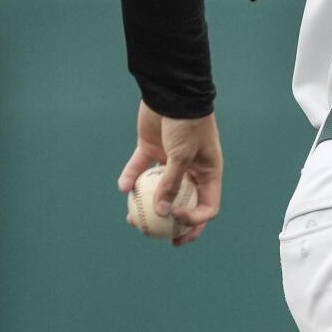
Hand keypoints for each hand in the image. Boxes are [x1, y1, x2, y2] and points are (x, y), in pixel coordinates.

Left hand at [117, 100, 222, 246]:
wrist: (172, 92)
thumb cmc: (187, 122)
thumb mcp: (182, 154)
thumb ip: (171, 183)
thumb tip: (161, 214)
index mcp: (208, 172)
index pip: (206, 206)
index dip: (193, 220)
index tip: (174, 220)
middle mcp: (191, 170)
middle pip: (182, 203)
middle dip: (170, 224)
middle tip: (158, 238)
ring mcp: (170, 161)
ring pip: (157, 190)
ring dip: (145, 205)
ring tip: (131, 219)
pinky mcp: (151, 150)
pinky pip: (139, 170)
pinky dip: (131, 178)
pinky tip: (122, 186)